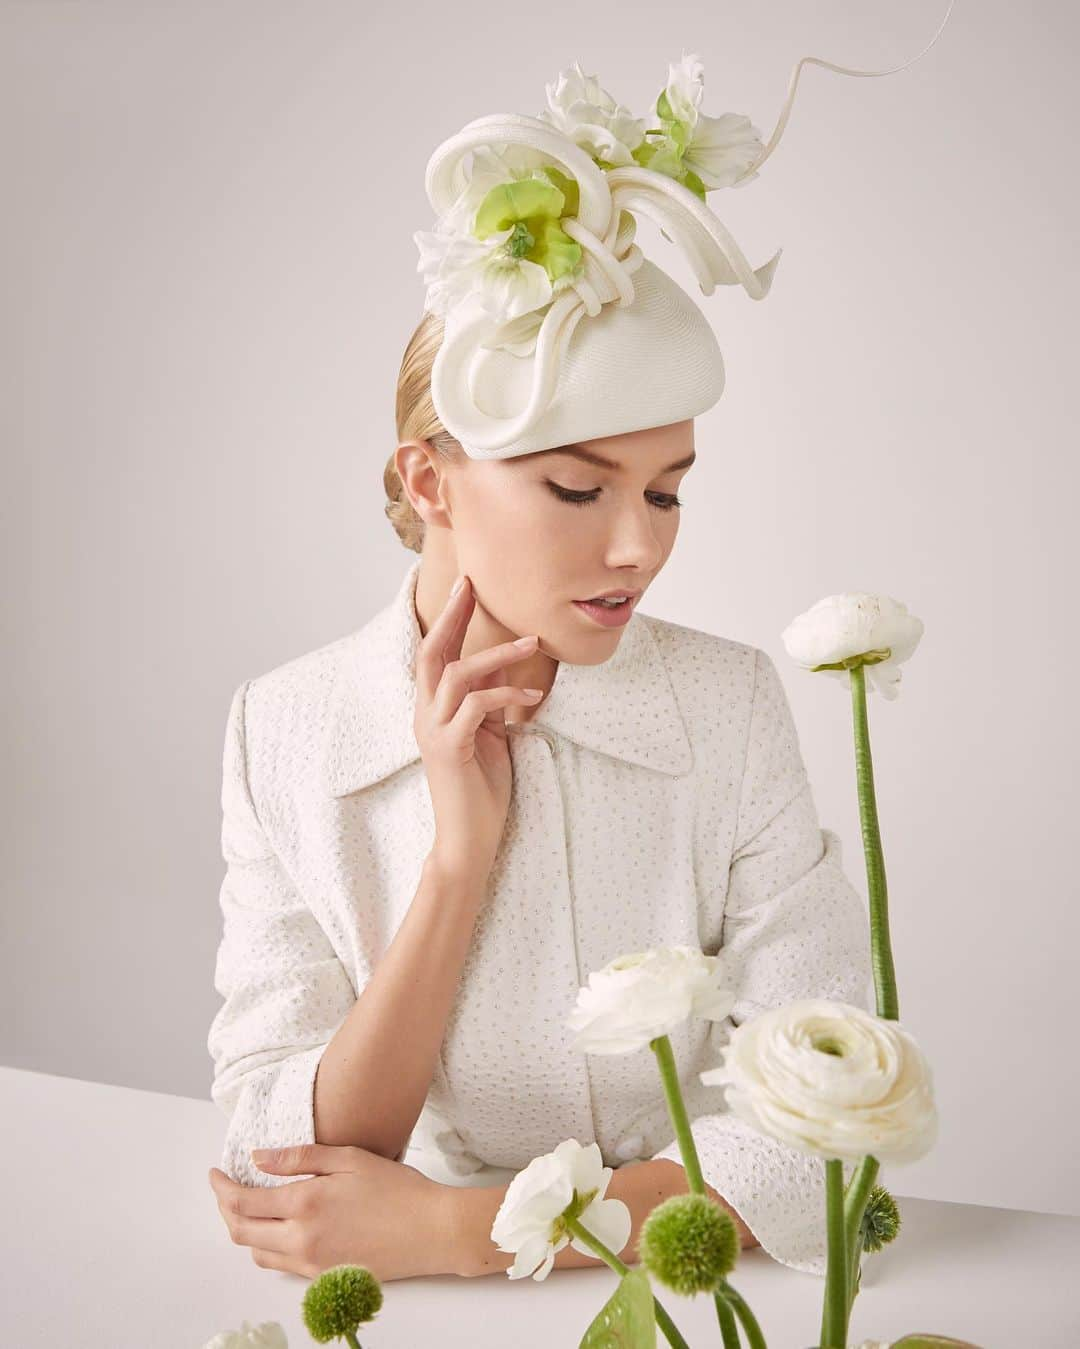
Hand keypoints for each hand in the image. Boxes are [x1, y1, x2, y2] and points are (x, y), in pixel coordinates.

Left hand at [208, 1143, 460, 1281]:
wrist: (432, 1231)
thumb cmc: (397, 1189)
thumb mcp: (348, 1158)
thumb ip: (299, 1159)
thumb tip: (258, 1158)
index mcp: (304, 1205)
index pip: (242, 1201)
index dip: (221, 1187)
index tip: (215, 1174)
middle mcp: (301, 1239)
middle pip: (241, 1231)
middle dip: (225, 1210)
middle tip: (226, 1189)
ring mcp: (312, 1264)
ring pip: (258, 1253)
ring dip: (245, 1231)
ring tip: (250, 1208)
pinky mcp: (324, 1278)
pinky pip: (282, 1266)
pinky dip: (270, 1247)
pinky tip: (281, 1229)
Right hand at [414, 572, 542, 876]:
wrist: (469, 840)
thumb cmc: (481, 790)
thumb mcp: (489, 735)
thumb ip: (489, 702)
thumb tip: (506, 669)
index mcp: (432, 710)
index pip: (434, 654)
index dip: (448, 618)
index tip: (467, 587)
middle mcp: (425, 715)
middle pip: (431, 652)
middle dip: (452, 615)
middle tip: (474, 585)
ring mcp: (434, 731)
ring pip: (457, 674)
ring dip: (498, 654)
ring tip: (533, 642)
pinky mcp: (451, 749)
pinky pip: (477, 706)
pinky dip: (507, 694)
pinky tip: (533, 699)